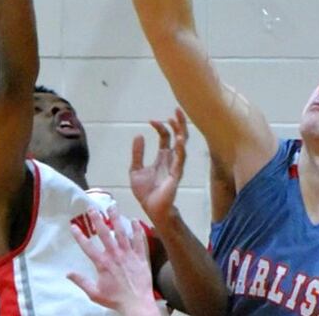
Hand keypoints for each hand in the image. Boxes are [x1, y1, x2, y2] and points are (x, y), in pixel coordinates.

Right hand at [67, 208, 163, 315]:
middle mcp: (114, 255)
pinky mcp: (140, 256)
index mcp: (102, 263)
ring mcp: (128, 254)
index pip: (87, 246)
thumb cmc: (115, 299)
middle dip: (97, 220)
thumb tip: (68, 273)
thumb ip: (81, 281)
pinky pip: (139, 240)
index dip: (79, 235)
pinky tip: (134, 220)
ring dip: (117, 219)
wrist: (137, 302)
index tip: (73, 226)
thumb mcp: (94, 293)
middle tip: (92, 208)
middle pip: (104, 234)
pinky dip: (137, 230)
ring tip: (113, 206)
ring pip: (121, 232)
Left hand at [130, 108, 187, 225]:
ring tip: (177, 120)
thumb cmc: (145, 192)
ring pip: (182, 145)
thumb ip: (137, 153)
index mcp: (162, 157)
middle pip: (178, 136)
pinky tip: (180, 139)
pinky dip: (181, 148)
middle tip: (176, 110)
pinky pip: (181, 159)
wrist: (150, 208)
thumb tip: (138, 135)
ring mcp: (175, 165)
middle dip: (179, 123)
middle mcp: (171, 158)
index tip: (151, 120)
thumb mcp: (135, 169)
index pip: (165, 137)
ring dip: (181, 132)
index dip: (160, 127)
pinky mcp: (176, 174)